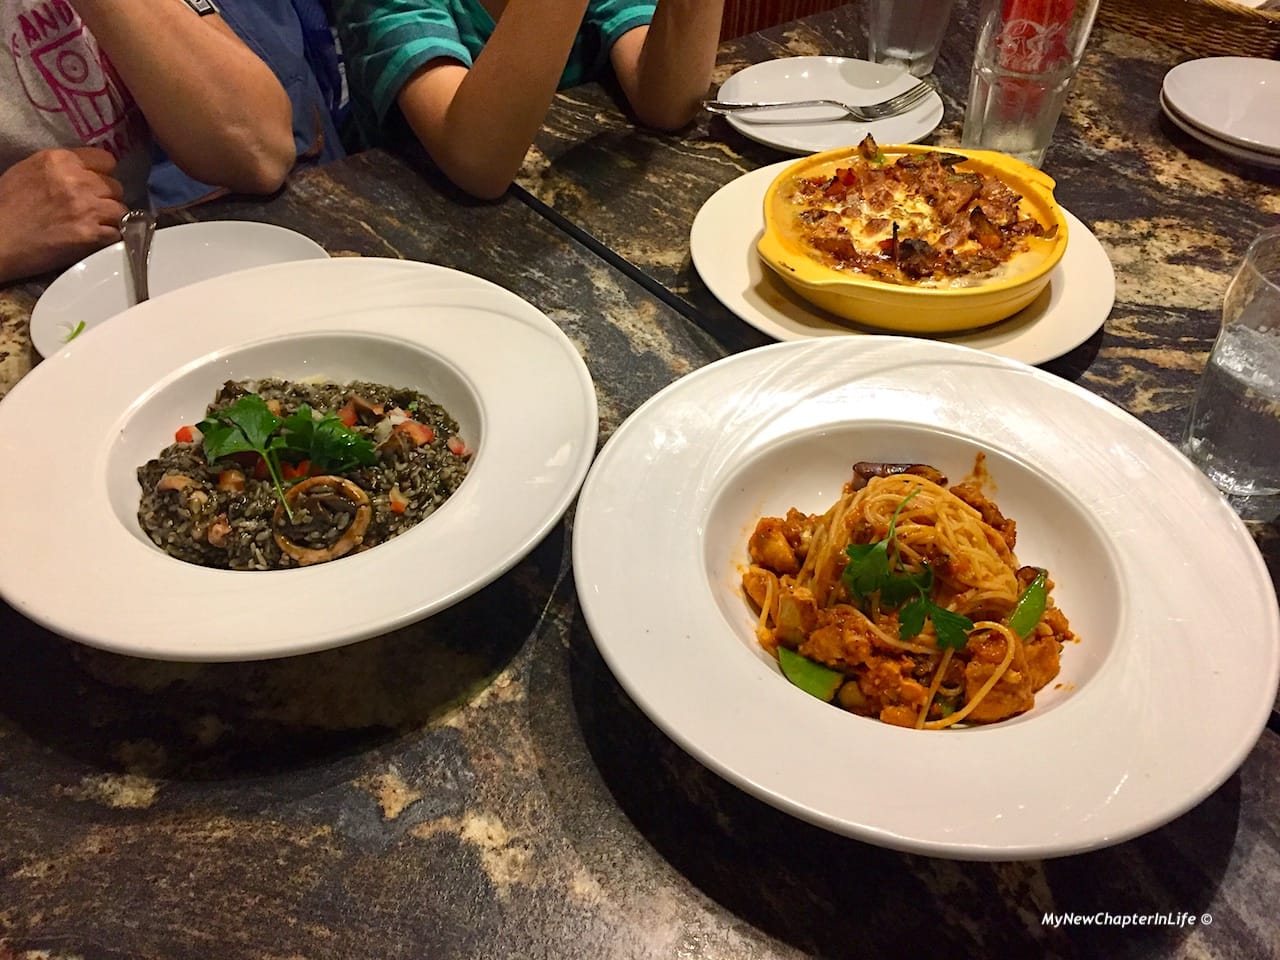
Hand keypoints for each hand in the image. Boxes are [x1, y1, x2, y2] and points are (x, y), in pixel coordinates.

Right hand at [0, 148, 127, 282]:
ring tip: (94, 225)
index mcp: (60, 159)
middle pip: (116, 186)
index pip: (106, 160)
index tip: (96, 186)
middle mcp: (77, 180)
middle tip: (92, 209)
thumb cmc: (8, 205)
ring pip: (121, 210)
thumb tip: (86, 172)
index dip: (103, 174)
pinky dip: (110, 238)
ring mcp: (86, 207)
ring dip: (111, 219)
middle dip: (106, 198)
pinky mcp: (90, 233)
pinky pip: (117, 233)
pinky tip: (95, 239)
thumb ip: (62, 168)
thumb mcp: (30, 170)